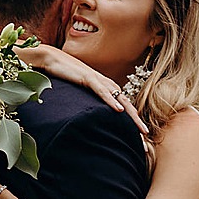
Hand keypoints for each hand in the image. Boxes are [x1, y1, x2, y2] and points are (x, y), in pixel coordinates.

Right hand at [17, 42, 148, 133]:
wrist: (52, 59)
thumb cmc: (64, 77)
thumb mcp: (78, 95)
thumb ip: (86, 104)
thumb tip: (89, 120)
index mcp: (105, 89)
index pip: (122, 107)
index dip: (131, 122)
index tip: (138, 138)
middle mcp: (106, 84)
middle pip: (127, 104)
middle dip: (137, 122)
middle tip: (146, 138)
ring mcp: (98, 80)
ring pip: (120, 99)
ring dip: (131, 115)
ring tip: (140, 129)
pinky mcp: (88, 77)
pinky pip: (102, 91)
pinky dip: (111, 100)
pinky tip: (119, 110)